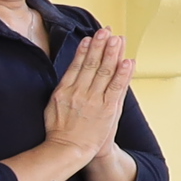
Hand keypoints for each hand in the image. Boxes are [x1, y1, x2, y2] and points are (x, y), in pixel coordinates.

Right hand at [44, 29, 132, 159]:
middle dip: (100, 46)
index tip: (91, 37)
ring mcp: (94, 100)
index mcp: (63, 91)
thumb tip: (70, 73)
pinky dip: (123, 73)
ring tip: (117, 39)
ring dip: (112, 53)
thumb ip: (62, 89)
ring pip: (105, 72)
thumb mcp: (52, 106)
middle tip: (106, 30)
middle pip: (92, 64)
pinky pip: (117, 87)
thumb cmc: (59, 130)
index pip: (76, 65)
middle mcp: (79, 93)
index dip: (86, 50)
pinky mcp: (108, 109)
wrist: (68, 150)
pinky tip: (128, 61)